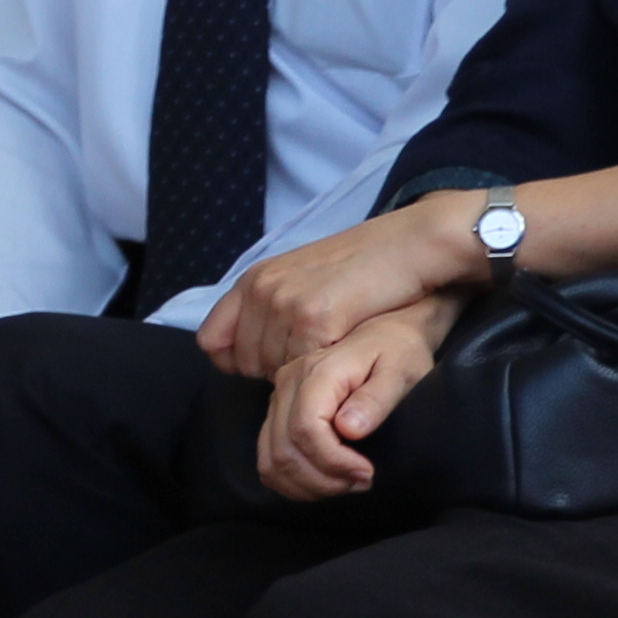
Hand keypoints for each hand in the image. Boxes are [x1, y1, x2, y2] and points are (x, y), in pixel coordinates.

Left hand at [202, 195, 477, 379]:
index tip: (267, 361)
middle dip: (275, 369)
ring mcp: (284, 304)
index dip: (236, 360)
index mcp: (252, 280)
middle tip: (313, 354)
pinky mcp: (314, 319)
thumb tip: (242, 352)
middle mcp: (260, 290)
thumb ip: (268, 306)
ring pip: (275, 369)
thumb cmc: (360, 268)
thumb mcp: (298, 278)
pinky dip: (324, 366)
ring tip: (331, 347)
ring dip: (302, 370)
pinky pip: (305, 366)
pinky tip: (343, 345)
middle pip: (245, 364)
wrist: (406, 247)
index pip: (211, 342)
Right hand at [255, 300, 454, 501]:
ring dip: (308, 485)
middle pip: (285, 450)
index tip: (367, 472)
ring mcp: (278, 398)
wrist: (385, 333)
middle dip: (324, 480)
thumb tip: (348, 428)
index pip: (305, 430)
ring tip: (347, 483)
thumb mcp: (401, 370)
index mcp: (316, 372)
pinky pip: (268, 458)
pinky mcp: (278, 412)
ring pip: (271, 461)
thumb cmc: (398, 351)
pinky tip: (325, 481)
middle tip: (362, 482)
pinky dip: (292, 481)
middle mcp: (287, 383)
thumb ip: (375, 399)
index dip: (334, 462)